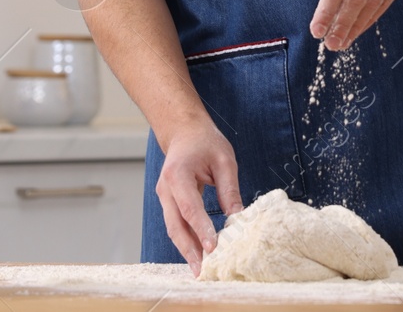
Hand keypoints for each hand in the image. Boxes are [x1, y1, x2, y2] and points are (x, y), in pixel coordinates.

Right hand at [156, 119, 242, 275]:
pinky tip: (198, 254)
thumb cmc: (204, 142)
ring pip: (173, 229)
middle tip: (203, 271)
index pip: (190, 208)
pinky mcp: (168, 202)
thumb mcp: (224, 161)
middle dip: (189, 250)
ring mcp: (164, 196)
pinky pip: (176, 225)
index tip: (213, 248)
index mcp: (177, 174)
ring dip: (186, 250)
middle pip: (175, 225)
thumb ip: (230, 190)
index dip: (201, 230)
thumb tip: (238, 219)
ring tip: (201, 270)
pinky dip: (186, 240)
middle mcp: (165, 188)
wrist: (183, 132)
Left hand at [310, 0, 402, 50]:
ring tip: (343, 41)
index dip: (327, 9)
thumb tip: (328, 7)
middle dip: (342, 23)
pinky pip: (386, 1)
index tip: (317, 29)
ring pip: (373, 2)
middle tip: (330, 44)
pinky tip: (359, 28)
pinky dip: (371, 18)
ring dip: (356, 26)